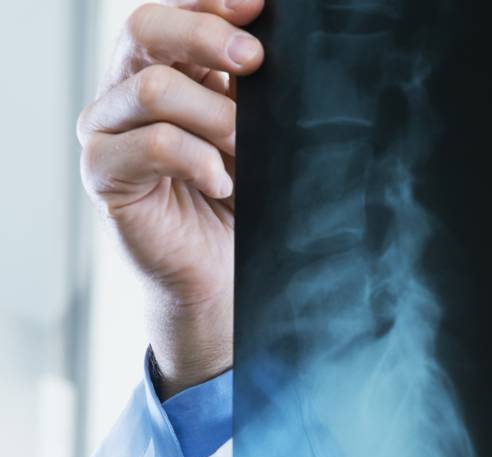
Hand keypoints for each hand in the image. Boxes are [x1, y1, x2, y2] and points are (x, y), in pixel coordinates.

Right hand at [78, 0, 266, 396]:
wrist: (227, 278)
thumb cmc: (246, 203)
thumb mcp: (258, 137)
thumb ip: (254, 91)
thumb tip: (271, 43)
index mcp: (164, 68)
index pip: (171, 10)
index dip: (209, 2)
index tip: (259, 6)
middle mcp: (126, 91)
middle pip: (145, 29)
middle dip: (205, 36)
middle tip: (255, 61)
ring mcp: (108, 130)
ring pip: (153, 88)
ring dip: (216, 117)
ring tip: (246, 152)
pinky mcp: (104, 173)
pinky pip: (152, 145)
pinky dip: (199, 161)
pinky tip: (224, 185)